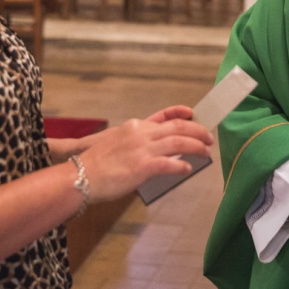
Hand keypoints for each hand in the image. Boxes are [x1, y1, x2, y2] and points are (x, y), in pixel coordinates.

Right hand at [74, 108, 211, 203]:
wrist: (80, 176)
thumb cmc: (95, 165)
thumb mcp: (115, 144)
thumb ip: (136, 144)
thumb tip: (153, 152)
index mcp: (134, 127)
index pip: (163, 116)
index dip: (180, 113)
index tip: (192, 112)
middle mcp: (140, 133)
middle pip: (177, 127)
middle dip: (196, 130)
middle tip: (208, 137)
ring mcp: (142, 149)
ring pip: (178, 142)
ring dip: (196, 146)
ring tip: (206, 152)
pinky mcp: (142, 166)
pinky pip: (169, 164)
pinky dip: (181, 165)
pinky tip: (188, 168)